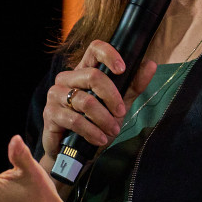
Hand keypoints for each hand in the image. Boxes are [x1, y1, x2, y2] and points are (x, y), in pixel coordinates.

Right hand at [41, 40, 157, 174]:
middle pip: (93, 76)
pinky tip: (100, 138)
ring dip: (104, 119)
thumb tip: (151, 64)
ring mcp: (56, 95)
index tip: (122, 69)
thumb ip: (133, 85)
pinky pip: (74, 120)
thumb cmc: (97, 123)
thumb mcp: (119, 104)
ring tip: (112, 130)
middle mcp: (67, 78)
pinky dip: (92, 131)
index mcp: (84, 70)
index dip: (109, 54)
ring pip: (85, 101)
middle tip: (121, 112)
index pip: (94, 49)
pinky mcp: (50, 114)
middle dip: (112, 97)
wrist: (76, 152)